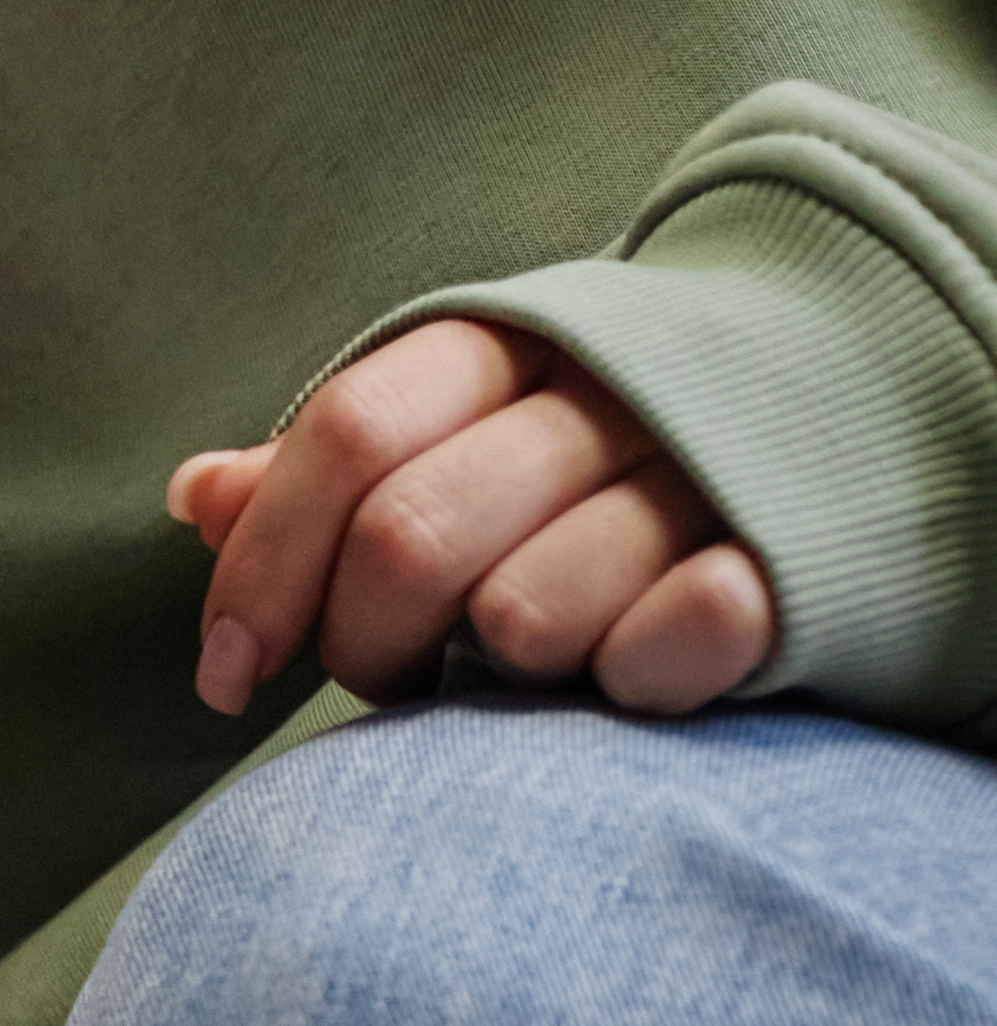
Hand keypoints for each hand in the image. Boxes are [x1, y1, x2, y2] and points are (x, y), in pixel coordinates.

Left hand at [171, 317, 775, 719]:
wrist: (826, 426)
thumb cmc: (583, 462)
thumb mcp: (455, 437)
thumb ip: (330, 475)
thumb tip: (197, 495)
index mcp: (507, 349)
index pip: (347, 438)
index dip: (262, 571)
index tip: (228, 677)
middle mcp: (606, 394)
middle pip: (410, 536)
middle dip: (362, 641)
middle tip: (385, 673)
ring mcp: (704, 470)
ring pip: (527, 609)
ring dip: (499, 664)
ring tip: (532, 650)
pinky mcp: (786, 557)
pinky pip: (672, 636)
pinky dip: (627, 675)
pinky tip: (623, 666)